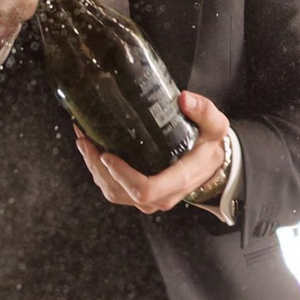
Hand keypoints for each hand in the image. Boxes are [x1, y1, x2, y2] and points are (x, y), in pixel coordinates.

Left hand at [76, 86, 231, 215]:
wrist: (212, 166)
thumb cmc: (209, 146)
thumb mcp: (215, 126)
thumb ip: (204, 111)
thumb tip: (184, 98)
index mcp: (179, 179)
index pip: (145, 188)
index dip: (121, 175)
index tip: (107, 153)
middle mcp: (162, 196)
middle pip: (120, 191)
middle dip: (97, 167)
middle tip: (85, 140)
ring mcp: (150, 200)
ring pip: (113, 193)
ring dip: (94, 170)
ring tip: (84, 142)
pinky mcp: (140, 197)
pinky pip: (114, 191)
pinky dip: (99, 173)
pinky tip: (92, 152)